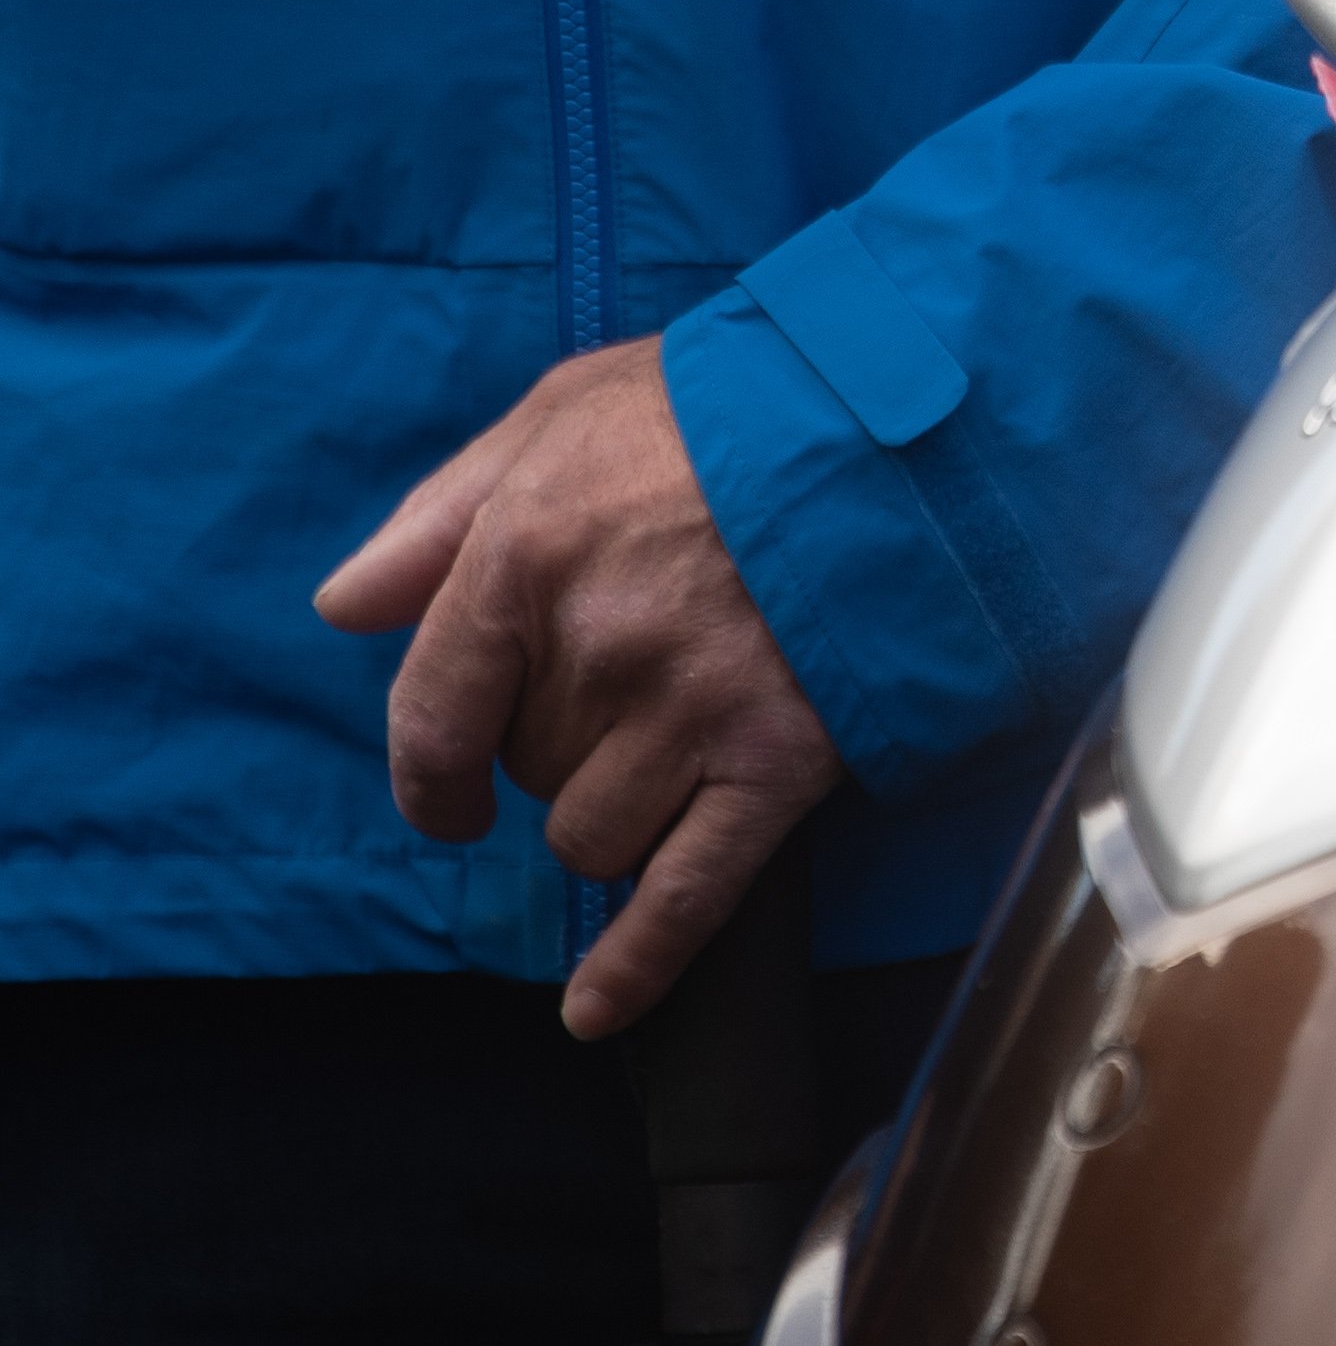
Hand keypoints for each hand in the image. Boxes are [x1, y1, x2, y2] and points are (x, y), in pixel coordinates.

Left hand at [316, 338, 843, 1039]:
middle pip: (529, 775)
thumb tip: (346, 606)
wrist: (917, 414)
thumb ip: (445, 510)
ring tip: (677, 750)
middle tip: (638, 686)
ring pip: (592, 840)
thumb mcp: (571, 408)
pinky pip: (686, 896)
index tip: (451, 796)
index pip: (432, 715)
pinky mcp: (781, 761)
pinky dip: (636, 966)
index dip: (431, 773)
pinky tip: (594, 1010)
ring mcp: (693, 713)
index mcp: (528, 555)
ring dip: (613, 816)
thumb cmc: (737, 397)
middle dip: (563, 751)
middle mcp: (599, 648)